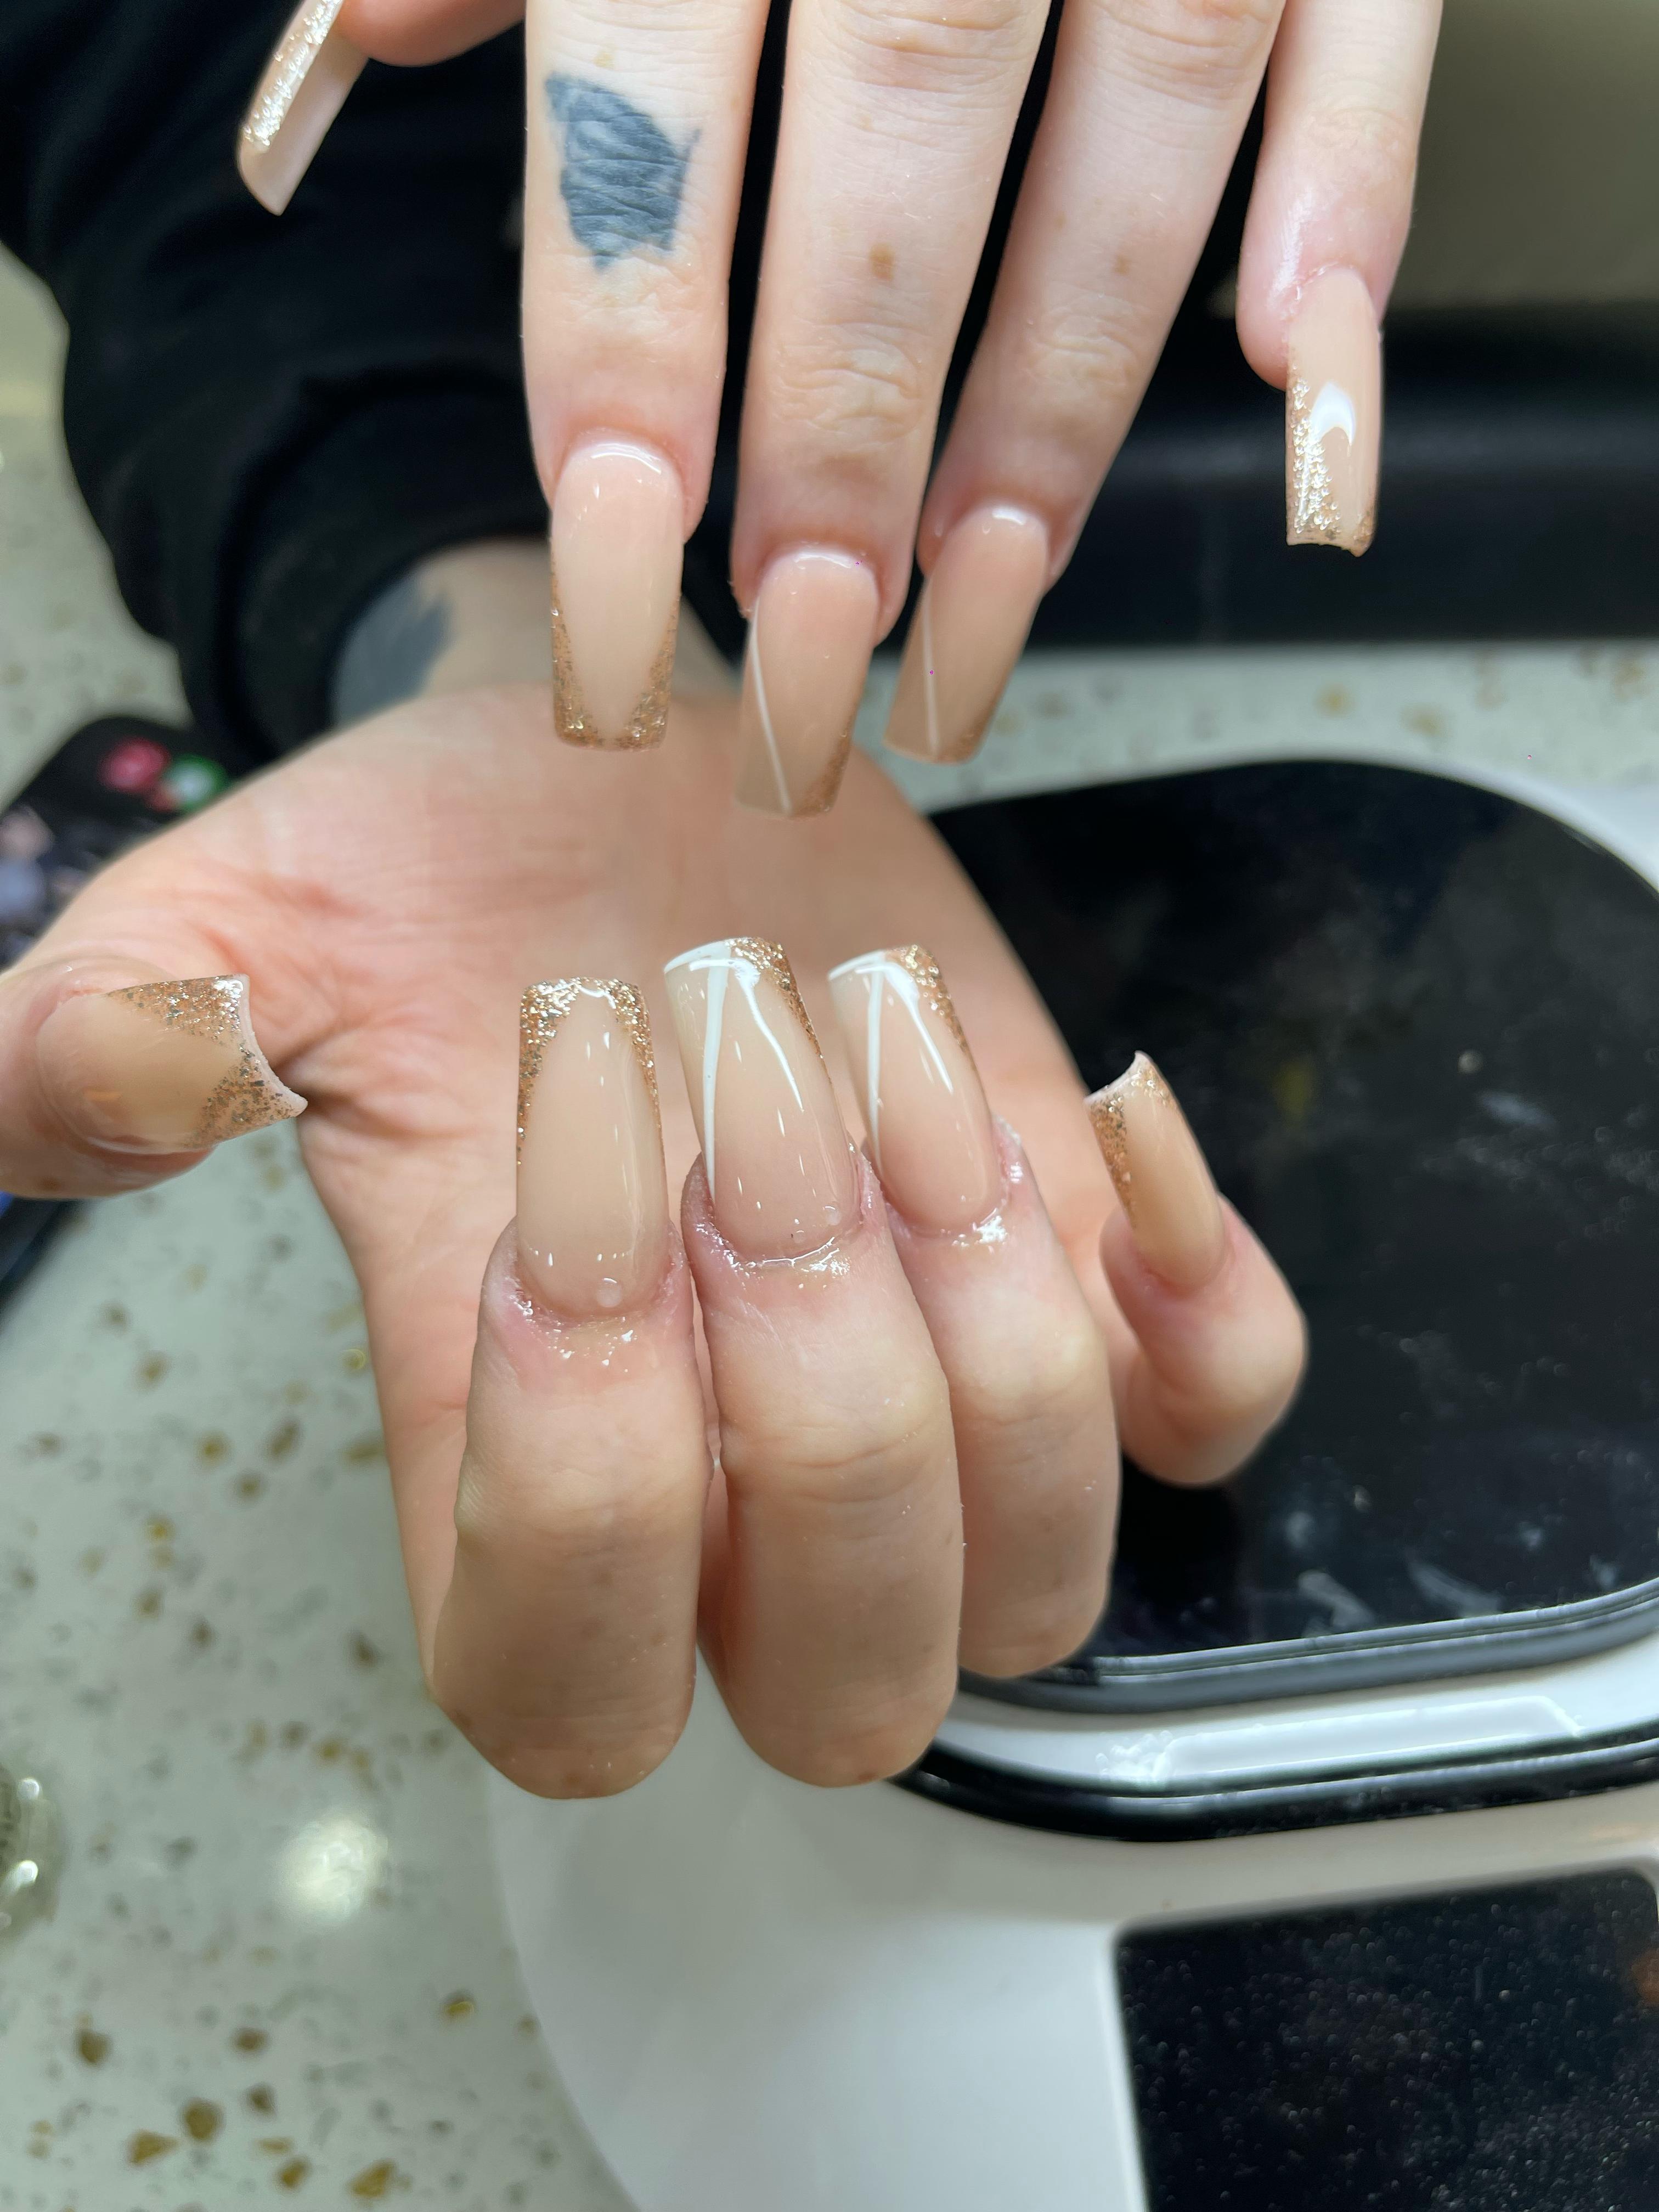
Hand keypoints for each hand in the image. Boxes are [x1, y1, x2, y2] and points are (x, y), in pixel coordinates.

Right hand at [0, 688, 1302, 1790]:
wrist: (633, 783)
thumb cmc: (442, 877)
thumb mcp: (244, 927)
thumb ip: (122, 1032)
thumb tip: (113, 1078)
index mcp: (520, 1450)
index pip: (566, 1682)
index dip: (584, 1489)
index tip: (559, 1181)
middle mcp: (739, 1485)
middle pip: (844, 1679)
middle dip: (814, 1395)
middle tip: (749, 1088)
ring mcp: (942, 1396)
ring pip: (1044, 1572)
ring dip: (987, 1315)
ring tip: (876, 1044)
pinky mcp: (1087, 1284)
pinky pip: (1217, 1410)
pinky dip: (1199, 1295)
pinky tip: (1101, 1112)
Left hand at [240, 0, 1438, 801]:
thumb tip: (330, 74)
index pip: (657, 92)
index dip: (635, 330)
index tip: (614, 539)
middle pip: (899, 138)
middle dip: (848, 424)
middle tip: (802, 651)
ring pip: (1139, 131)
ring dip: (1060, 403)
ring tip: (979, 610)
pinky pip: (1369, 36)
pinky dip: (1351, 202)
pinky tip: (1293, 382)